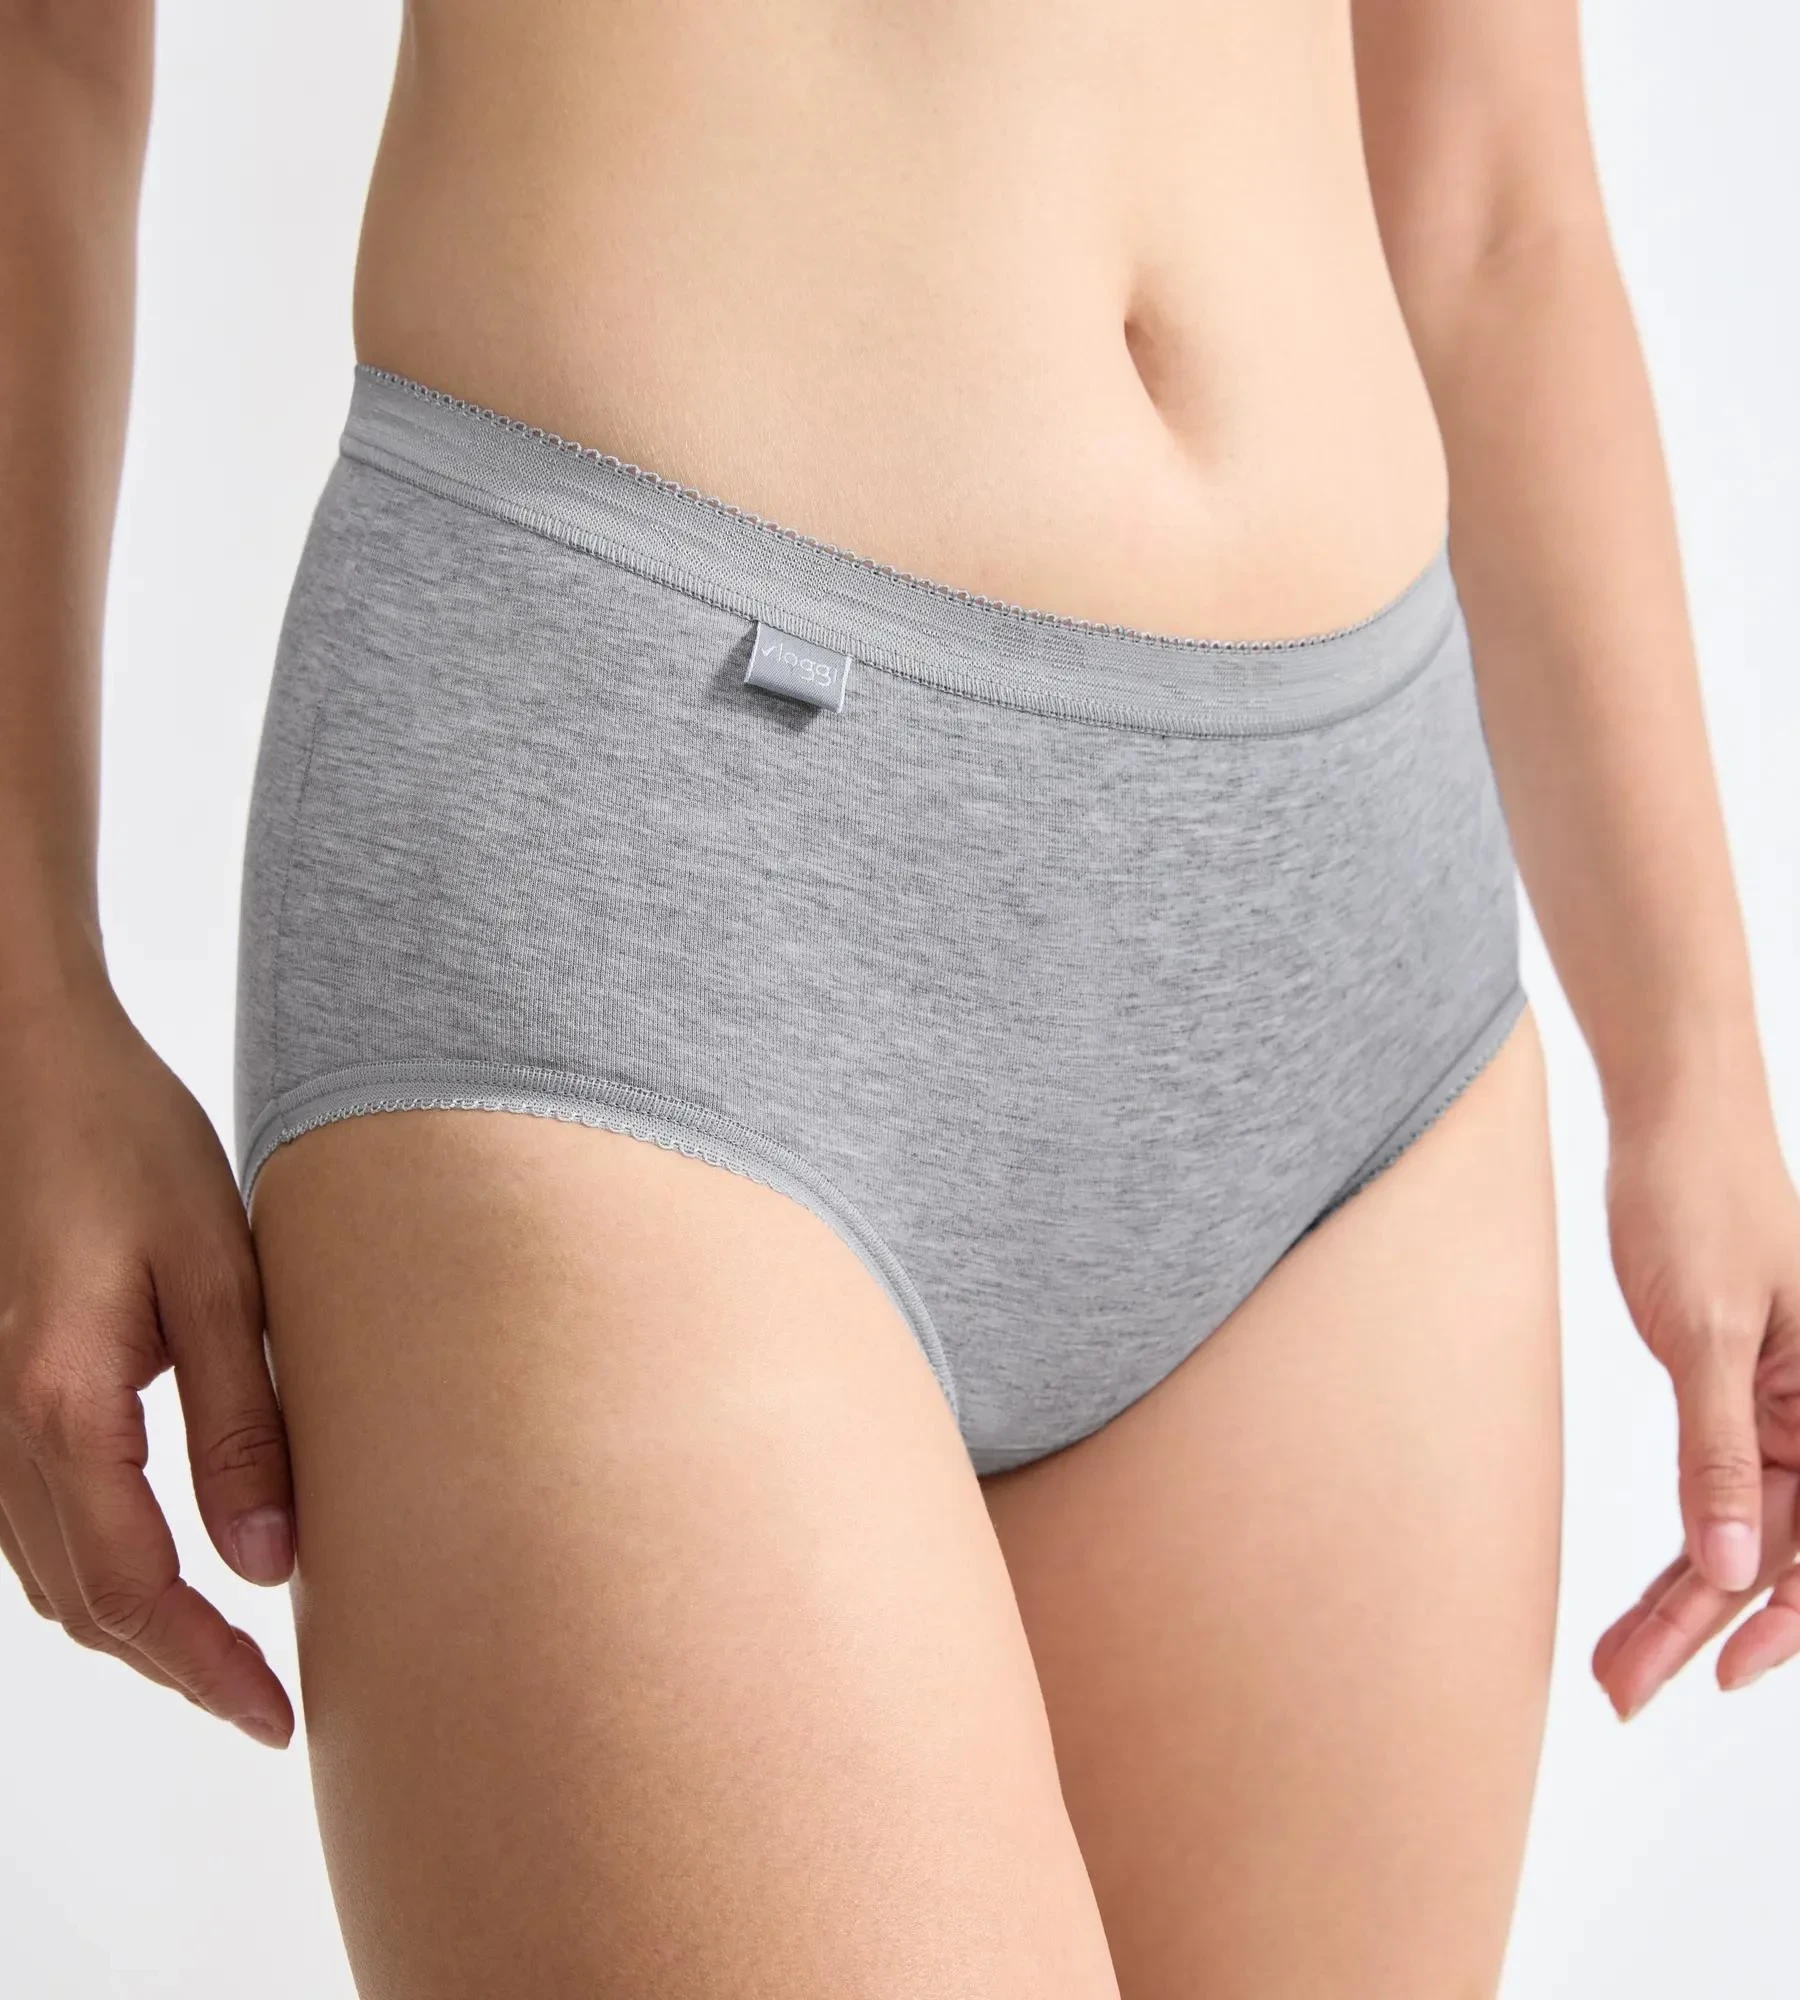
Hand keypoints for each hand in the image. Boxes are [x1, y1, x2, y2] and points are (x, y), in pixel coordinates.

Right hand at [0, 968, 295, 1747]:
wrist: (33, 1068)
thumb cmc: (129, 1148)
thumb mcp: (217, 1278)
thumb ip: (240, 1424)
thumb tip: (267, 1564)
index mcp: (60, 1408)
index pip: (133, 1590)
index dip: (205, 1668)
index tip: (275, 1714)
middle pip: (82, 1605)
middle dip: (175, 1667)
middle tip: (265, 1705)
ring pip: (50, 1576)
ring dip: (134, 1629)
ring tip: (226, 1655)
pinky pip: (32, 1525)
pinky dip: (96, 1573)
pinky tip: (159, 1569)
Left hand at [1592, 1086, 1799, 1718]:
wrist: (1670, 1120)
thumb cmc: (1698, 1198)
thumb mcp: (1704, 1328)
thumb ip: (1719, 1449)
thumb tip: (1730, 1566)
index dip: (1789, 1618)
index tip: (1727, 1671)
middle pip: (1774, 1550)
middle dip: (1701, 1627)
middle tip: (1621, 1687)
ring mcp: (1784, 1412)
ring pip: (1738, 1533)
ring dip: (1679, 1602)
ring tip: (1613, 1666)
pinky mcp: (1736, 1397)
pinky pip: (1716, 1490)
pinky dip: (1679, 1546)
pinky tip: (1646, 1602)